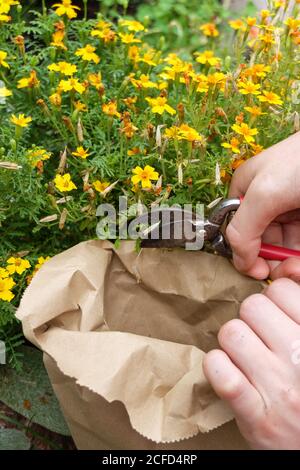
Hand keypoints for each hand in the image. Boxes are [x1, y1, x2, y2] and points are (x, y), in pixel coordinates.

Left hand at [203, 278, 299, 449]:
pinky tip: (231, 373)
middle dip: (252, 318)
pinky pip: (219, 370)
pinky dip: (218, 367)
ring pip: (231, 333)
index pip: (281, 290)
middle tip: (260, 336)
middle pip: (252, 307)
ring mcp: (278, 389)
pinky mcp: (255, 416)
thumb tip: (287, 267)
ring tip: (246, 356)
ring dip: (233, 343)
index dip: (274, 298)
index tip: (275, 312)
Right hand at [226, 131, 299, 279]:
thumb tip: (239, 262)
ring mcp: (291, 209)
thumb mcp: (264, 193)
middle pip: (263, 242)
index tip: (261, 272)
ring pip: (286, 246)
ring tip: (298, 268)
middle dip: (274, 261)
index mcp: (246, 191)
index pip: (238, 231)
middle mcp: (267, 202)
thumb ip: (242, 228)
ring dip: (291, 262)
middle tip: (289, 271)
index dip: (247, 254)